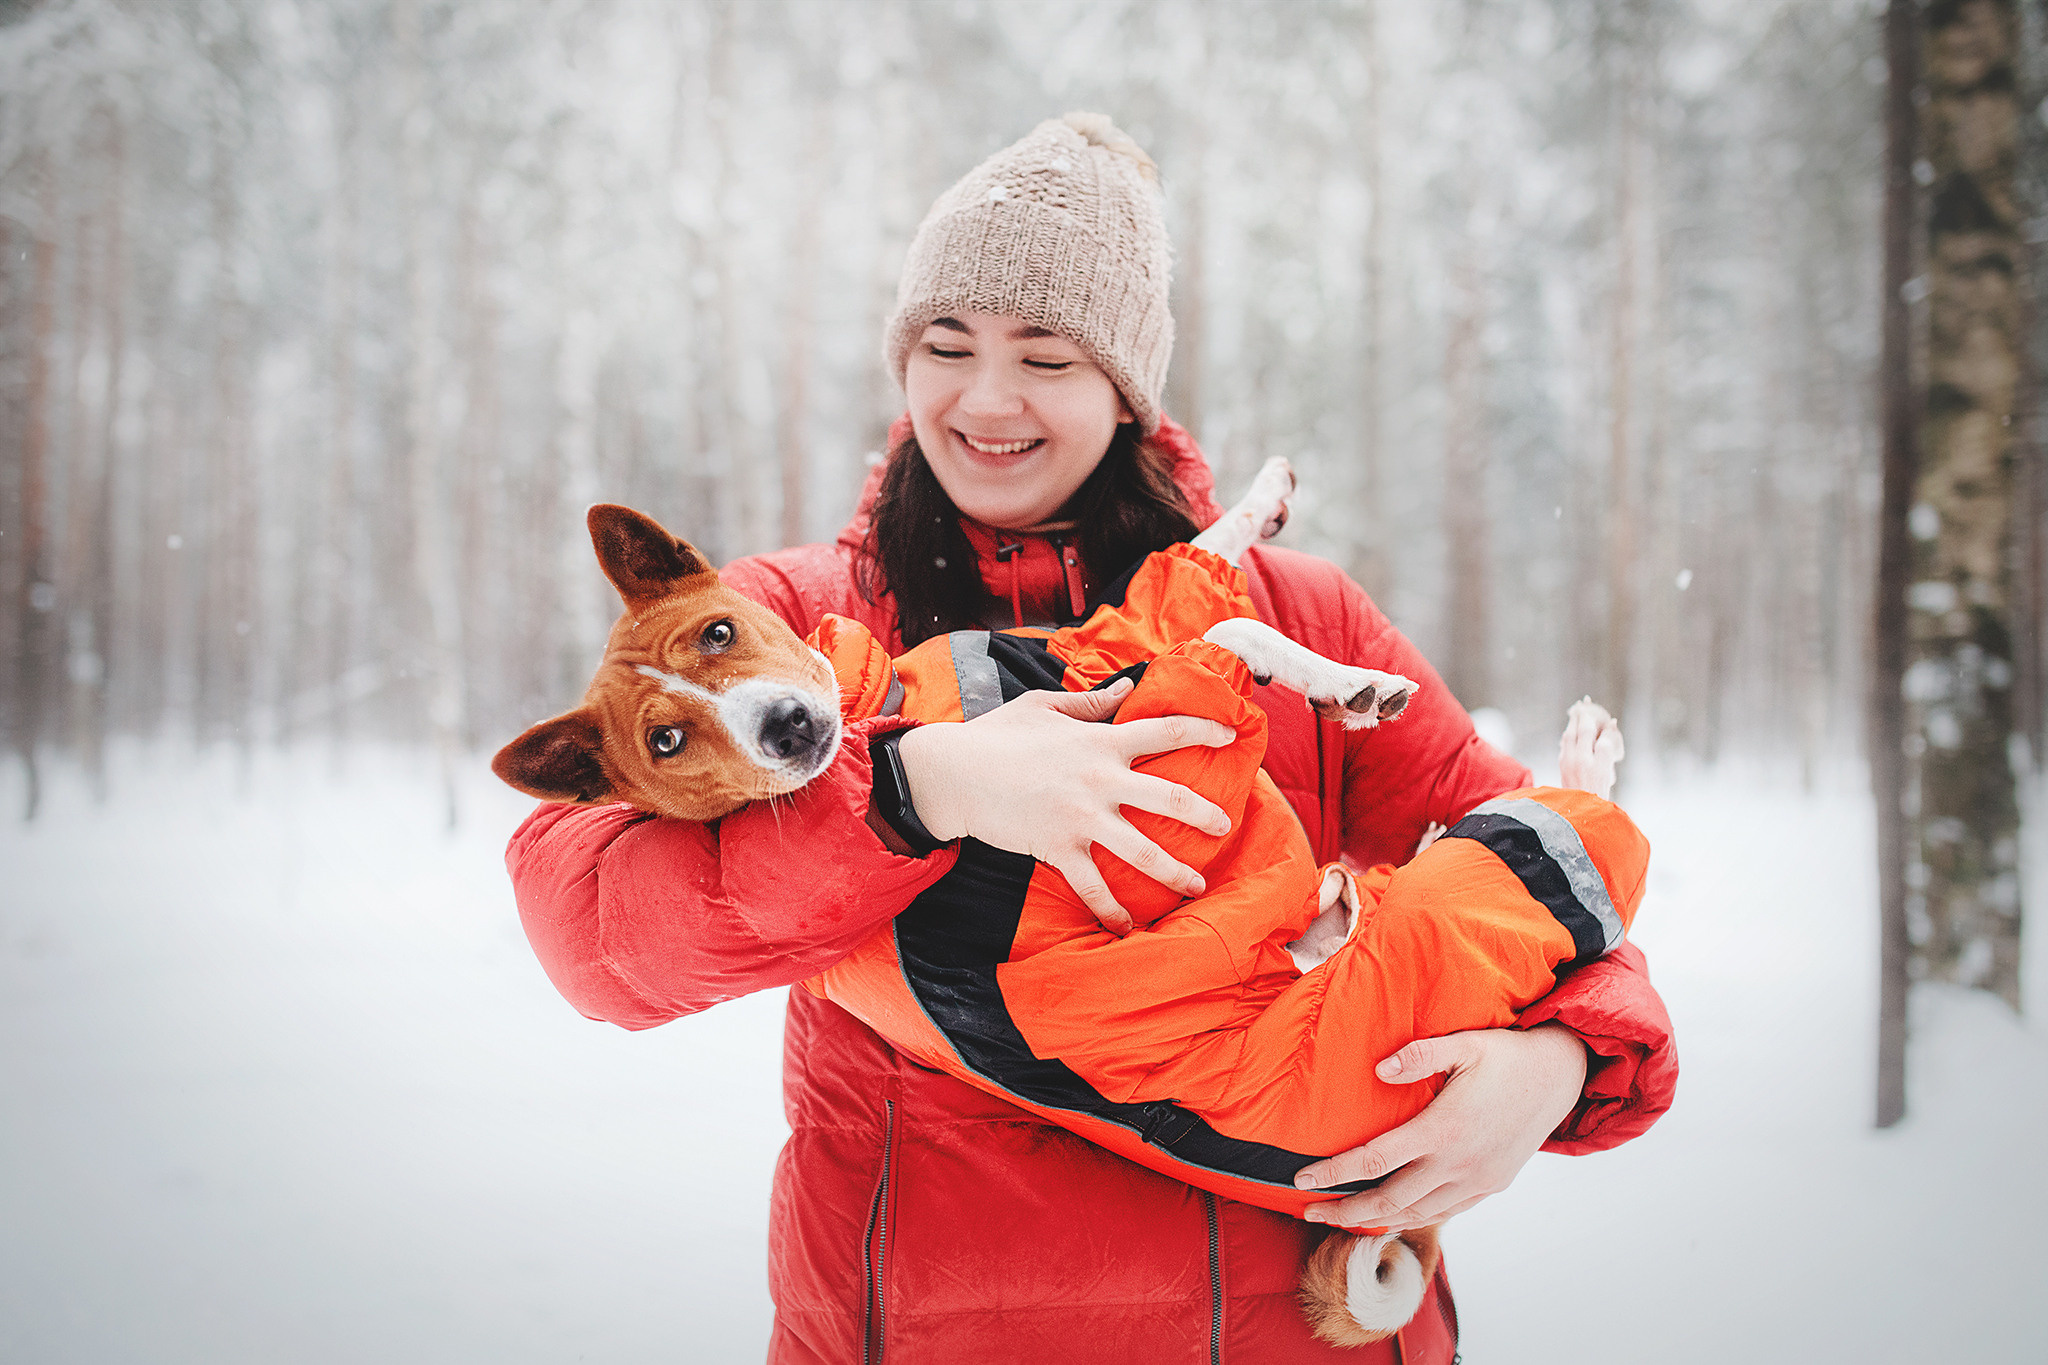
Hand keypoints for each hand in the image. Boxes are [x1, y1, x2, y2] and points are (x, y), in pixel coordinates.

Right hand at [896, 678, 1235, 933]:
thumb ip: (1090, 702)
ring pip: (1144, 850)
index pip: (1165, 732)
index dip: (1203, 731)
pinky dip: (1112, 911)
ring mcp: (1082, 817)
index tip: (1230, 738)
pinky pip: (1093, 886)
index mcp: (1101, 741)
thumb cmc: (996, 735)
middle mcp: (1101, 779)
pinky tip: (1126, 927)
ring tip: (1197, 886)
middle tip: (1225, 826)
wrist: (954, 775)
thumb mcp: (1043, 706)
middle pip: (1171, 798)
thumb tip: (1126, 688)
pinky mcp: (1060, 848)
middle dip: (1205, 814)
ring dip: (1175, 872)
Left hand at [1292, 1024, 1587, 1231]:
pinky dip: (1410, 1220)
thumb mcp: (1465, 1043)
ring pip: (1416, 1215)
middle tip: (1307, 1213)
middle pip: (1389, 1202)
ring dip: (1374, 1222)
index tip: (1300, 1181)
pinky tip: (1390, 1216)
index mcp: (1443, 1130)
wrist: (1560, 1078)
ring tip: (1339, 1220)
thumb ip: (1420, 1054)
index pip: (1374, 1161)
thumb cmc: (1507, 1056)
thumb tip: (1379, 1069)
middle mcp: (1458, 1164)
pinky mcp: (1489, 1187)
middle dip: (1344, 1213)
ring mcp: (1476, 1181)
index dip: (1333, 1174)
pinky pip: (1442, 1214)